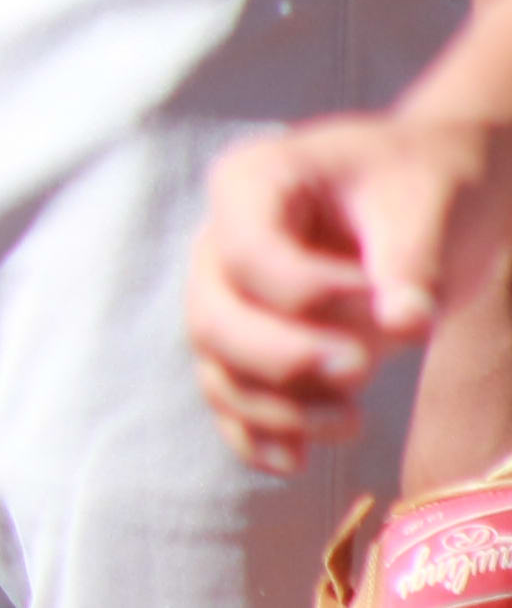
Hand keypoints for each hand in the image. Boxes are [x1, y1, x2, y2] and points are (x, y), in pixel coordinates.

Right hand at [191, 111, 511, 472]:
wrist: (430, 195)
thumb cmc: (426, 183)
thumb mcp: (428, 205)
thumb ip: (411, 262)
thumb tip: (405, 325)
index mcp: (251, 183)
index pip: (248, 255)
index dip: (311, 296)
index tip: (389, 306)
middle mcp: (220, 240)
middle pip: (214, 317)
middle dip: (282, 358)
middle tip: (362, 370)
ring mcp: (228, 295)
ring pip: (217, 365)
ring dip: (274, 407)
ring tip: (352, 422)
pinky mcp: (251, 342)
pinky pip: (230, 396)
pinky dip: (254, 434)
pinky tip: (298, 460)